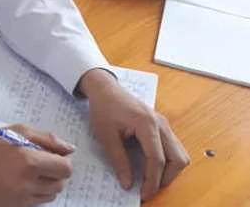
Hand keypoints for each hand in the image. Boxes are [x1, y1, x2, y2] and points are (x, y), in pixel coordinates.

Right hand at [0, 126, 73, 205]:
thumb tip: (70, 149)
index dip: (63, 161)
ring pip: (51, 194)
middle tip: (40, 162)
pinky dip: (36, 192)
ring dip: (47, 183)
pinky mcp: (15, 206)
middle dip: (55, 172)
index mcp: (29, 160)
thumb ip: (47, 139)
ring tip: (30, 171)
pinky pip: (38, 202)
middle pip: (60, 183)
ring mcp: (21, 197)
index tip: (54, 156)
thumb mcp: (19, 130)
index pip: (65, 169)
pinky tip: (22, 180)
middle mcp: (27, 182)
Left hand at [79, 69, 189, 200]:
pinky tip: (151, 166)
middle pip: (178, 158)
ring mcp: (164, 124)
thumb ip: (118, 160)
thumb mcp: (105, 135)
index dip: (152, 181)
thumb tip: (127, 183)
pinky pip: (174, 147)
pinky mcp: (162, 126)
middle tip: (149, 188)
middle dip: (166, 178)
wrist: (104, 88)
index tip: (144, 194)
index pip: (157, 159)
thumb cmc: (104, 107)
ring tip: (151, 179)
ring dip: (170, 170)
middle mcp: (161, 124)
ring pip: (180, 154)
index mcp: (146, 124)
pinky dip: (168, 161)